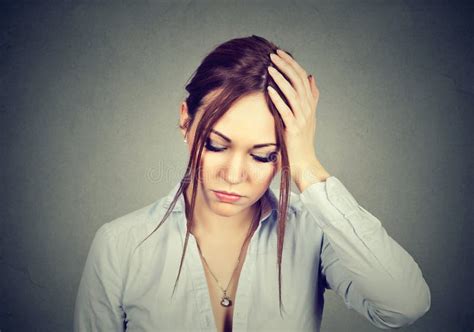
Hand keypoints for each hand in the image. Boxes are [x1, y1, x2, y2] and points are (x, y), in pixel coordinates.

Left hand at [267, 49, 329, 188]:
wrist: (304, 163)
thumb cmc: (302, 141)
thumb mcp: (308, 116)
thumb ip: (311, 97)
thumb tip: (311, 77)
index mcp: (310, 104)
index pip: (302, 77)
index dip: (292, 64)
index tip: (280, 54)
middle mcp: (308, 109)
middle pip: (298, 81)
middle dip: (286, 66)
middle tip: (273, 55)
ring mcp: (302, 118)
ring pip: (293, 93)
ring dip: (281, 79)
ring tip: (270, 67)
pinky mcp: (294, 129)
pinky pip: (286, 110)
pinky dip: (278, 99)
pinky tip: (269, 89)